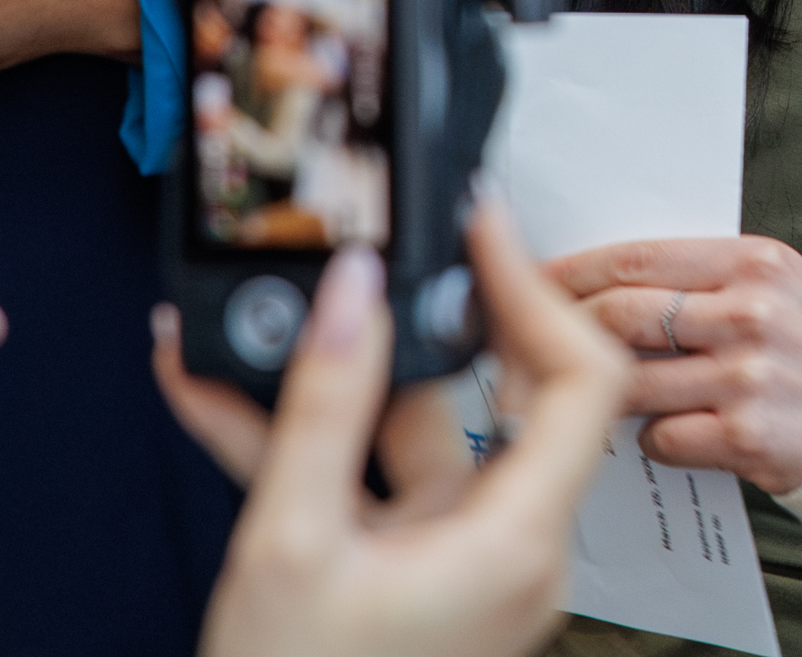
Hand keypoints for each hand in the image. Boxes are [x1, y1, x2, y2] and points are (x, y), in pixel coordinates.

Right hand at [163, 207, 631, 656]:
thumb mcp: (290, 544)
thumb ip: (322, 408)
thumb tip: (352, 288)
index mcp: (520, 537)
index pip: (581, 377)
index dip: (534, 287)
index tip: (477, 223)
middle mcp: (509, 545)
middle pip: (495, 393)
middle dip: (416, 317)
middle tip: (377, 247)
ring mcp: (459, 563)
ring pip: (410, 436)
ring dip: (330, 379)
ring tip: (249, 318)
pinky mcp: (408, 578)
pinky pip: (371, 485)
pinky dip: (307, 441)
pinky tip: (219, 391)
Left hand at [548, 235, 801, 494]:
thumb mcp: (781, 289)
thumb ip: (707, 279)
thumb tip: (610, 283)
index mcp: (755, 262)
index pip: (637, 258)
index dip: (572, 271)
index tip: (529, 281)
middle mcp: (750, 311)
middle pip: (620, 315)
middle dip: (559, 332)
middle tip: (525, 348)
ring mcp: (747, 374)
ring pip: (629, 381)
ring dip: (599, 395)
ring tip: (582, 400)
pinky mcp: (744, 434)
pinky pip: (660, 436)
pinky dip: (651, 439)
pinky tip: (665, 435)